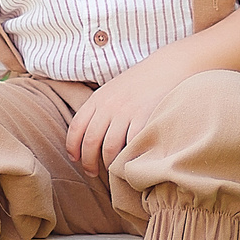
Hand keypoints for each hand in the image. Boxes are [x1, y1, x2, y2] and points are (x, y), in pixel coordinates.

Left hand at [64, 56, 178, 175]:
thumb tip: (86, 135)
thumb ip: (99, 109)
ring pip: (109, 148)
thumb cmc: (139, 82)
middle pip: (90, 142)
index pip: (76, 127)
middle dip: (88, 162)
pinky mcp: (145, 118)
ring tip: (112, 171)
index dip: (73, 147)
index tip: (76, 159)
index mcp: (97, 99)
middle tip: (92, 173)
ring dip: (109, 164)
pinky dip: (129, 158)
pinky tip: (130, 163)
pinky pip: (132, 145)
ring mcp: (127, 112)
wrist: (167, 67)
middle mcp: (109, 106)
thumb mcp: (112, 90)